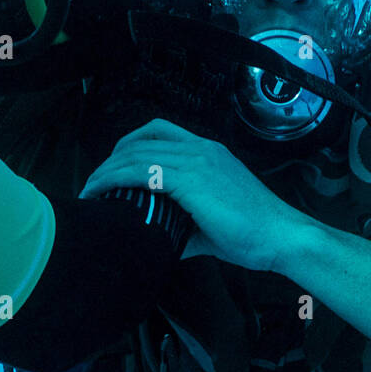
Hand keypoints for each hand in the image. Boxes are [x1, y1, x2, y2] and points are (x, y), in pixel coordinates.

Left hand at [80, 120, 312, 272]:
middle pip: (141, 140)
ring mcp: (196, 161)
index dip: (128, 145)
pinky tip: (102, 193)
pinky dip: (116, 179)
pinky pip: (142, 170)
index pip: (158, 131)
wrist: (281, 236)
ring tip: (89, 190)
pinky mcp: (191, 179)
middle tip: (93, 183)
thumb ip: (183, 224)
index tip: (111, 168)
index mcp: (207, 152)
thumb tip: (161, 240)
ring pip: (136, 154)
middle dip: (110, 159)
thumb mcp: (212, 221)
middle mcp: (200, 149)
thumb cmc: (253, 232)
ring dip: (106, 171)